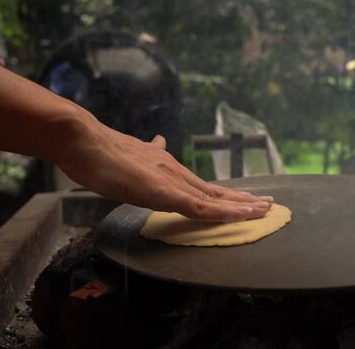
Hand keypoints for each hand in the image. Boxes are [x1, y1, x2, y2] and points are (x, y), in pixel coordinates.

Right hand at [56, 116, 272, 221]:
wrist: (84, 140)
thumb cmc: (102, 150)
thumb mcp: (132, 151)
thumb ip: (150, 150)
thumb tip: (160, 140)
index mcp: (169, 168)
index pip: (205, 186)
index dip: (227, 195)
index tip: (247, 200)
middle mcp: (176, 173)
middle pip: (216, 191)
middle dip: (243, 200)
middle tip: (269, 205)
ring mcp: (170, 181)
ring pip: (212, 198)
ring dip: (239, 206)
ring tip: (263, 211)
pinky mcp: (161, 190)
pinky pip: (196, 205)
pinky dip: (219, 211)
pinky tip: (236, 215)